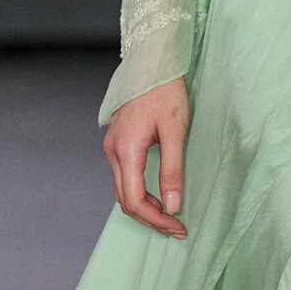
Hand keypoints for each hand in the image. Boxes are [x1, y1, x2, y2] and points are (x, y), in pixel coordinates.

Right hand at [103, 78, 190, 236]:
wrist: (151, 61)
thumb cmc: (165, 90)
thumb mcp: (175, 130)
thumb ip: (172, 169)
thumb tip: (173, 205)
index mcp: (126, 150)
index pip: (135, 201)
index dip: (156, 220)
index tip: (178, 227)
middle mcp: (113, 151)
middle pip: (125, 200)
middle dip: (150, 219)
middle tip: (177, 228)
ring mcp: (112, 146)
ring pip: (122, 190)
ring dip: (145, 207)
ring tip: (170, 215)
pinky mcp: (117, 142)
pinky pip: (123, 177)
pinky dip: (139, 192)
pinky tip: (158, 194)